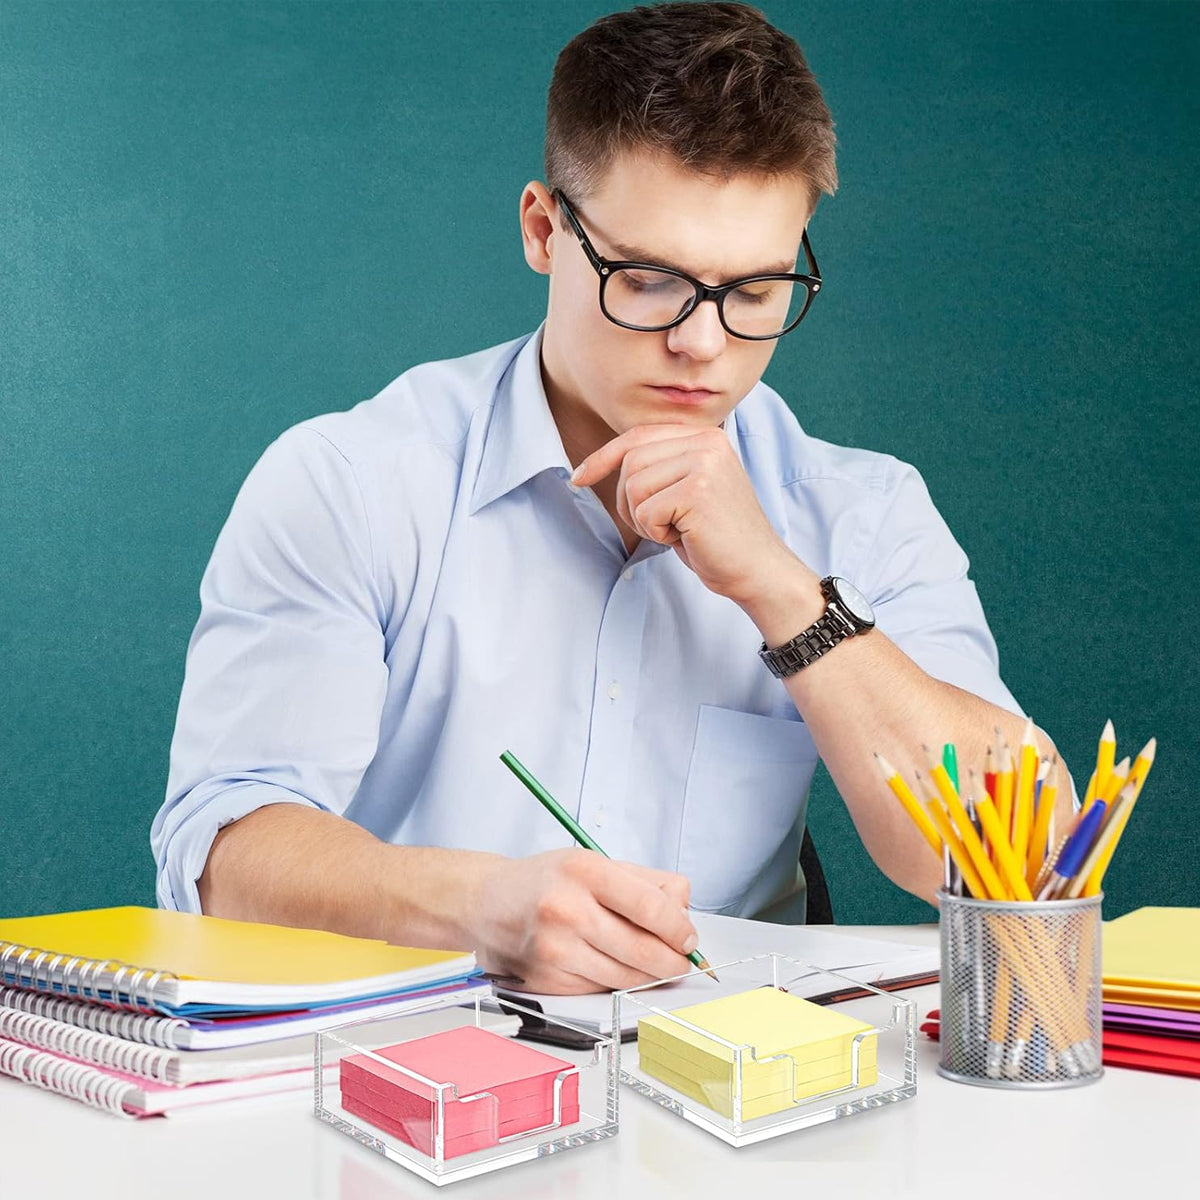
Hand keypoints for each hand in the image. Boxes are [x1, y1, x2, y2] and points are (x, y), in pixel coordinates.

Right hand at [469, 848, 697, 993]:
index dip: (679, 928)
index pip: (650, 906)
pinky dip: (616, 983)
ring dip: (649, 977)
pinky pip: (600, 989)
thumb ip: (644, 882)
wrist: (485, 903)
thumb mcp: (593, 862)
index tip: (689, 938)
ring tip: (655, 966)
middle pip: (642, 949)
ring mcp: (555, 949)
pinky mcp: (547, 980)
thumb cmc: (544, 881)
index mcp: (584, 870)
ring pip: (625, 976)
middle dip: (673, 961)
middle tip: (683, 961)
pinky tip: (614, 967)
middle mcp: (567, 909)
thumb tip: (684, 909)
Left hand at [571, 424, 806, 607]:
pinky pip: (645, 511)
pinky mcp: (698, 490)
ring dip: (644, 519)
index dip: (603, 457)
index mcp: (705, 436)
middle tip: (660, 525)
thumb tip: (599, 461)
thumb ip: (659, 468)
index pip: (638, 436)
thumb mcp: (686, 491)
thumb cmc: (717, 538)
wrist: (758, 570)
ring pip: (633, 486)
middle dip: (630, 501)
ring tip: (677, 530)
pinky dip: (656, 533)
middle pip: (630, 461)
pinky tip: (685, 538)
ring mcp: (704, 463)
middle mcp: (707, 441)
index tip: (578, 477)